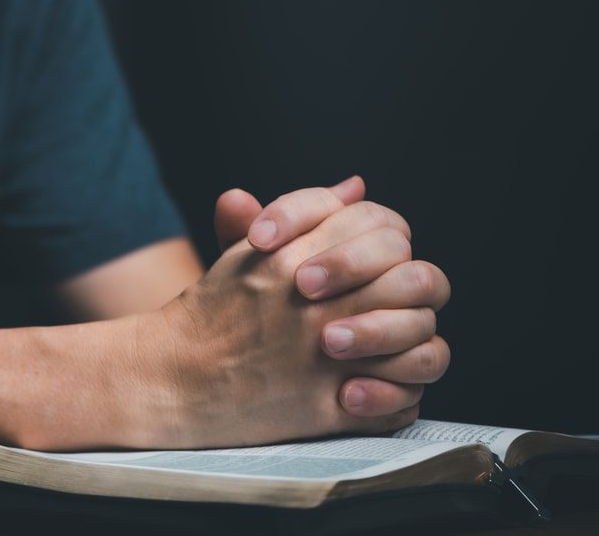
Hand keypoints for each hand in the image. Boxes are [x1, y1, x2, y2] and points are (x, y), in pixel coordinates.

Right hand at [130, 177, 448, 447]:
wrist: (173, 378)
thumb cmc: (210, 315)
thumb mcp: (246, 252)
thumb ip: (302, 215)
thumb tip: (355, 187)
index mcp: (298, 259)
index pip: (385, 229)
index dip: (390, 241)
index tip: (374, 258)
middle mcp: (320, 307)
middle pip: (417, 280)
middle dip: (413, 288)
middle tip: (390, 299)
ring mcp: (329, 362)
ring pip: (425, 343)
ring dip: (416, 341)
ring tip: (391, 346)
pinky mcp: (330, 411)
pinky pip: (403, 402)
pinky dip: (399, 397)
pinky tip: (376, 388)